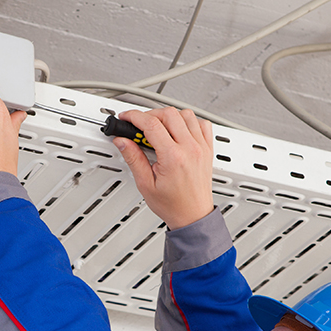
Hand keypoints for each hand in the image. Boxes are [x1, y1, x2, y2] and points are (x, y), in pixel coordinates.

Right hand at [113, 108, 214, 229]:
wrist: (193, 216)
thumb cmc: (173, 205)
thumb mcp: (145, 184)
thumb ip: (133, 158)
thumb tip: (122, 141)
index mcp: (173, 157)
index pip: (151, 124)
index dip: (134, 117)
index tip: (127, 118)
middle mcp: (190, 149)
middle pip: (169, 114)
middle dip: (150, 114)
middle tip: (140, 124)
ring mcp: (201, 147)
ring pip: (186, 114)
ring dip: (170, 116)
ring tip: (159, 127)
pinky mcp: (207, 149)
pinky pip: (202, 124)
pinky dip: (190, 121)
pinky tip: (180, 129)